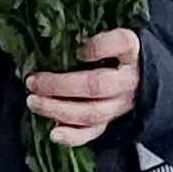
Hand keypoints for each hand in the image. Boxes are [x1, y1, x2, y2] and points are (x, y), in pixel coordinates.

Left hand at [24, 27, 141, 143]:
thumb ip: (91, 36)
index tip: (79, 49)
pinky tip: (54, 133)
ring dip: (57, 110)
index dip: (98, 47)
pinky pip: (93, 133)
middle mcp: (129, 79)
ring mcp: (121, 104)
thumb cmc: (115, 51)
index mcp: (130, 50)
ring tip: (34, 102)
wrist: (139, 77)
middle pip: (96, 85)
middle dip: (59, 85)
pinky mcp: (112, 121)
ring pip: (91, 113)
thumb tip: (57, 42)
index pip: (121, 43)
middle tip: (33, 82)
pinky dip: (72, 136)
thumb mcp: (110, 35)